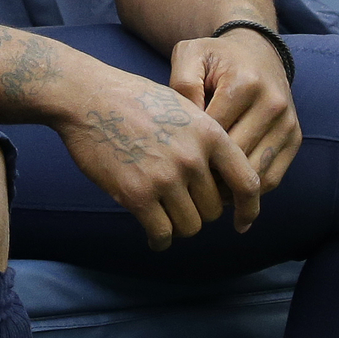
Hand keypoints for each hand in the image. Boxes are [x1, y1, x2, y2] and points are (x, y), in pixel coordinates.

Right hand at [54, 64, 265, 249]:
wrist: (88, 97)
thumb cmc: (134, 100)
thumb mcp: (183, 108)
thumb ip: (205, 141)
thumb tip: (221, 179)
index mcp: (209, 133)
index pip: (248, 182)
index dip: (249, 208)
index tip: (243, 221)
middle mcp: (192, 157)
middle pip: (213, 210)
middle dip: (198, 211)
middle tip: (179, 204)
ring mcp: (165, 177)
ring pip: (190, 226)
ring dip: (178, 226)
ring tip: (163, 215)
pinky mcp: (137, 194)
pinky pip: (162, 233)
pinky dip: (159, 240)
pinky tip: (152, 235)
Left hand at [169, 29, 300, 214]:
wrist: (257, 51)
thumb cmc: (216, 57)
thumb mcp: (191, 55)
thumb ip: (182, 85)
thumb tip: (186, 128)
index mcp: (245, 83)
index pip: (215, 135)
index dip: (192, 153)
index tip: (175, 159)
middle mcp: (273, 103)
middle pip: (237, 158)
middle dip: (210, 175)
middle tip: (186, 183)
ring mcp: (288, 122)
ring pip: (257, 174)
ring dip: (230, 190)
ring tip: (205, 191)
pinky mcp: (295, 137)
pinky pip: (273, 178)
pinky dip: (250, 190)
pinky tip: (228, 191)